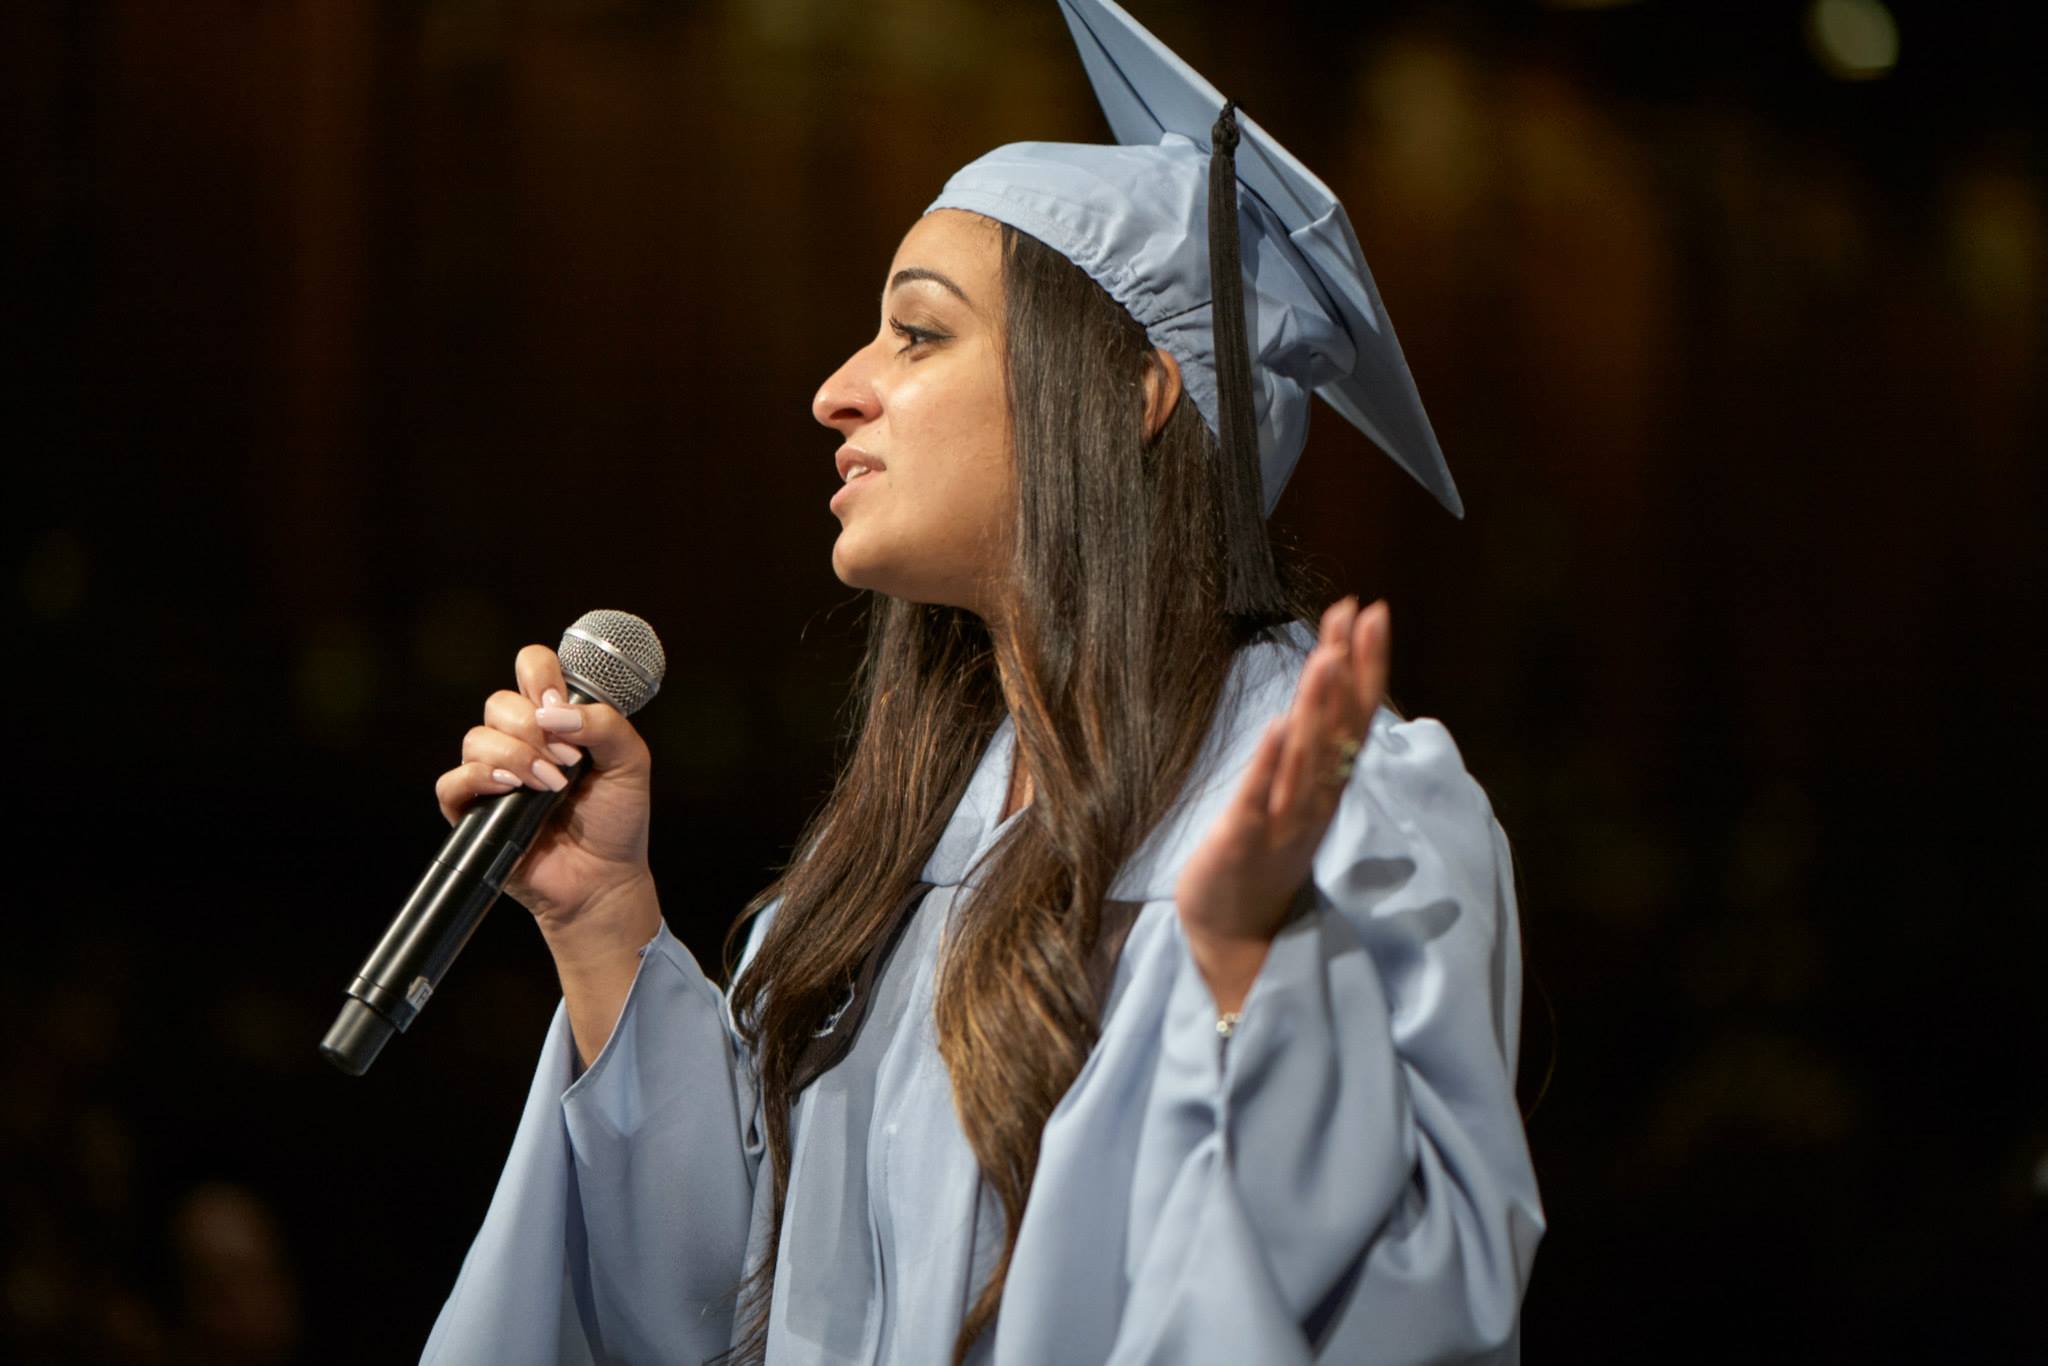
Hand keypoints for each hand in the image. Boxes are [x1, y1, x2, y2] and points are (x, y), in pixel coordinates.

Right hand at [432, 644, 657, 941]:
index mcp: (554, 720)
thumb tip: (553, 712)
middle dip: (533, 729)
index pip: (530, 668)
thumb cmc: (616, 820)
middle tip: (568, 763)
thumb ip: (605, 724)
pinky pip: (452, 782)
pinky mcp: (472, 812)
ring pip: (476, 738)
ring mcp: (493, 775)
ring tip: (550, 787)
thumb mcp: (631, 763)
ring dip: (516, 757)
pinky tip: (511, 791)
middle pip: (499, 702)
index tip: (557, 702)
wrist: (604, 877)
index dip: (539, 673)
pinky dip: (479, 779)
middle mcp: (518, 740)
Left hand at [1175, 597, 1389, 1012]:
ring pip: (1308, 760)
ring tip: (1326, 657)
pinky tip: (1279, 726)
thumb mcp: (1293, 794)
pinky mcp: (1242, 843)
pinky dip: (1271, 765)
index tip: (1371, 610)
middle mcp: (1313, 799)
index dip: (1364, 663)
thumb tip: (1330, 692)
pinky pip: (1260, 800)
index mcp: (1325, 785)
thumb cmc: (1263, 855)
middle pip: (1341, 729)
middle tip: (1363, 614)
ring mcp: (1281, 822)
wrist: (1236, 935)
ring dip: (1319, 709)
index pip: (1353, 715)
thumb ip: (1311, 746)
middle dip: (1352, 671)